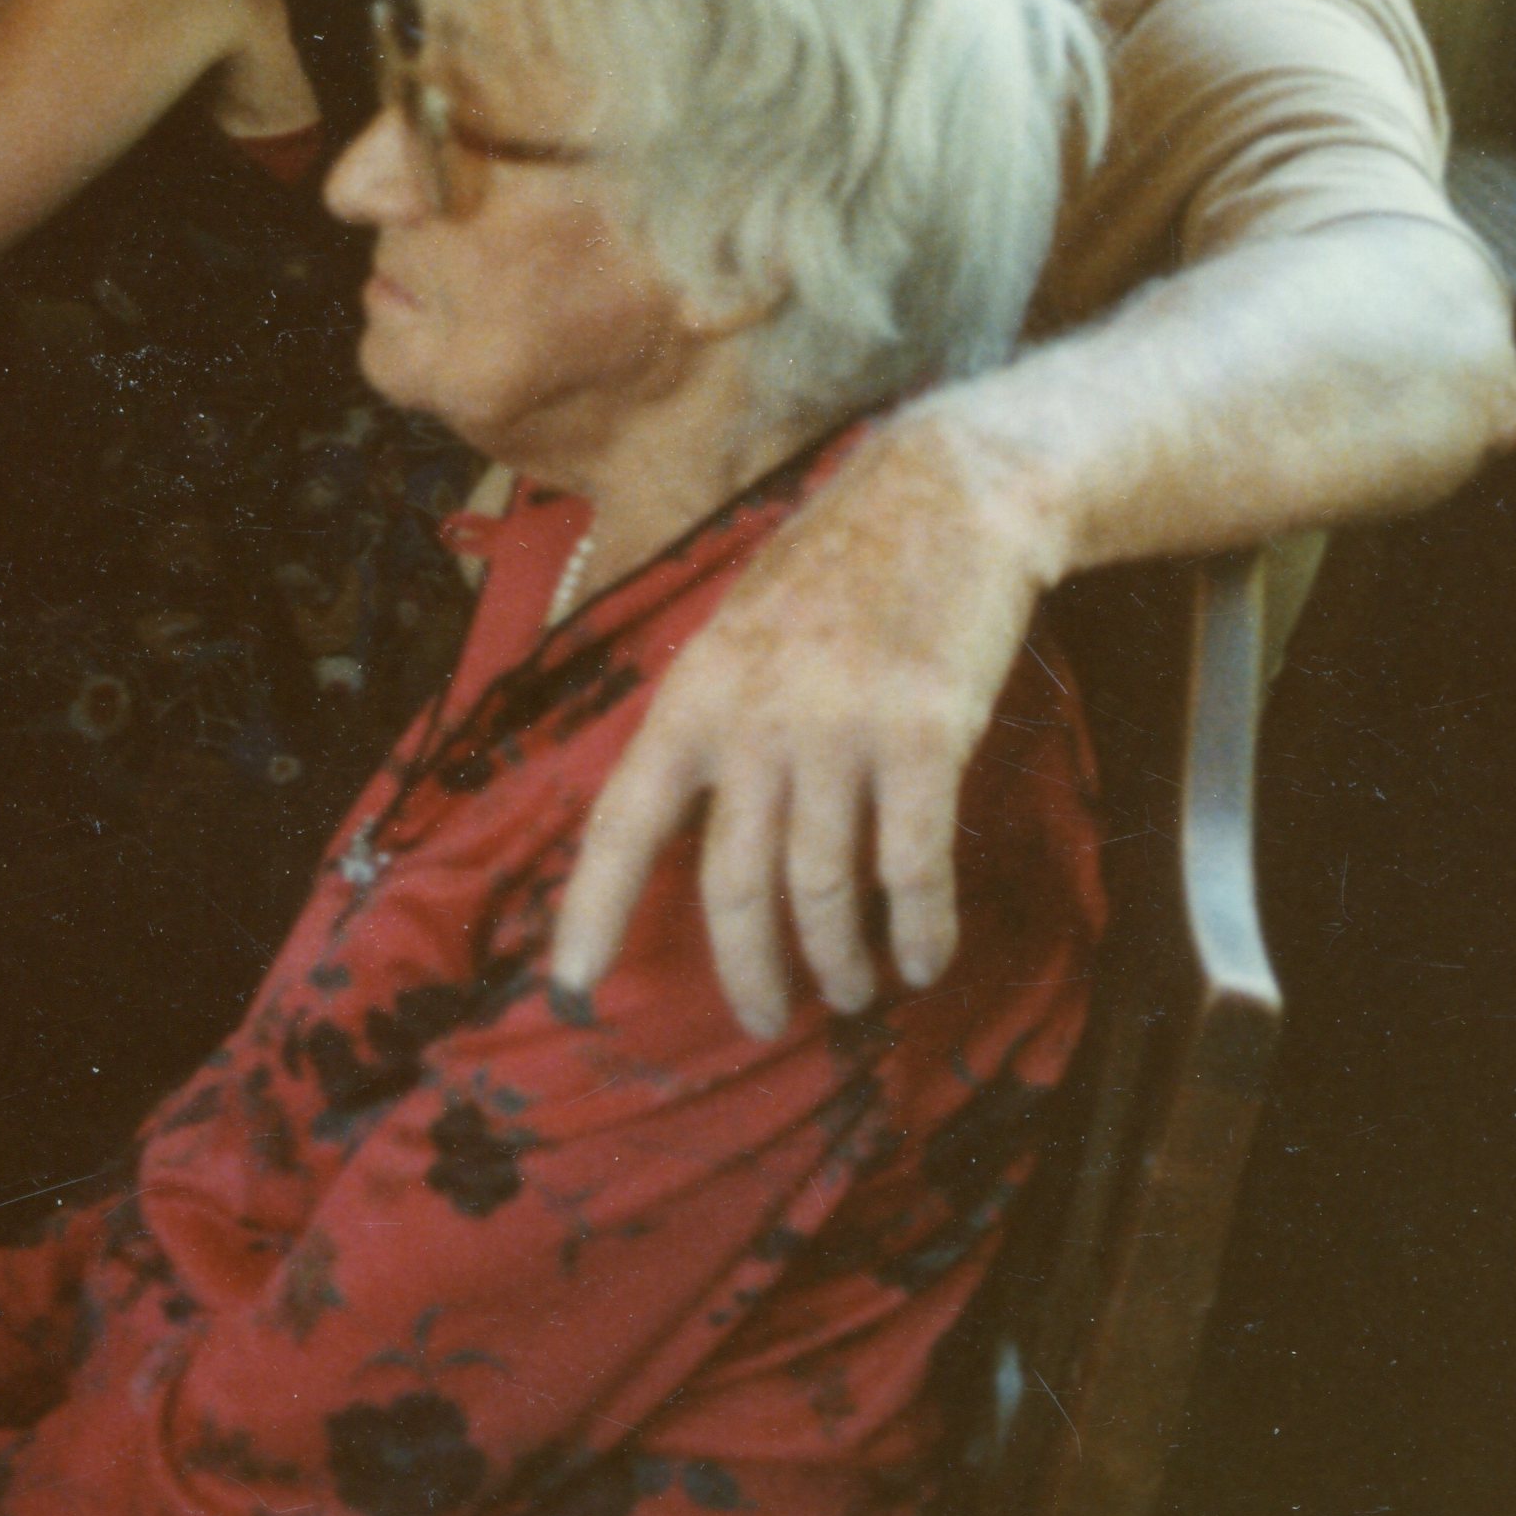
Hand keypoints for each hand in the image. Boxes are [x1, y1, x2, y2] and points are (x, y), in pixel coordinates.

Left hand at [550, 404, 1058, 1036]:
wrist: (945, 495)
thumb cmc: (839, 570)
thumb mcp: (738, 631)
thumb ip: (712, 723)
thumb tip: (687, 825)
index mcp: (693, 695)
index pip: (622, 823)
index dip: (591, 913)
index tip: (571, 991)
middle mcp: (755, 719)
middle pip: (733, 884)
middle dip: (749, 972)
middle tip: (768, 1020)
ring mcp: (842, 728)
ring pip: (824, 891)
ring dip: (840, 961)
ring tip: (853, 993)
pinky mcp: (926, 735)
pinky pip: (915, 868)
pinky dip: (922, 930)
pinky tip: (926, 959)